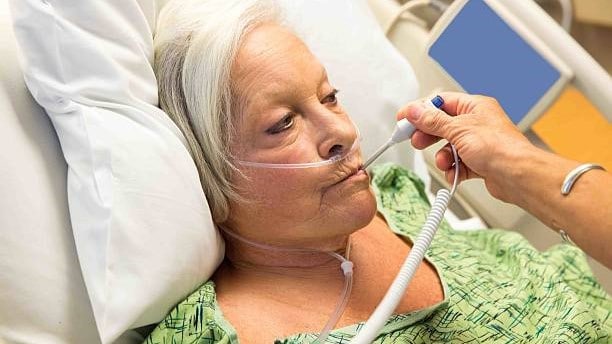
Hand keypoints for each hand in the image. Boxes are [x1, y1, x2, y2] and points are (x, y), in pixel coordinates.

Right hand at [397, 92, 533, 199]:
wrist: (518, 176)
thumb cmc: (499, 148)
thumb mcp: (458, 129)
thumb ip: (433, 121)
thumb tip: (415, 111)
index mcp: (474, 107)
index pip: (441, 102)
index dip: (421, 110)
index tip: (404, 118)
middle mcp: (477, 123)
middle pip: (442, 125)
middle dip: (428, 135)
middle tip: (416, 140)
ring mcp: (479, 143)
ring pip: (449, 147)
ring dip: (442, 156)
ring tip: (443, 161)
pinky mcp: (480, 162)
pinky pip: (458, 164)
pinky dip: (453, 169)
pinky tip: (455, 172)